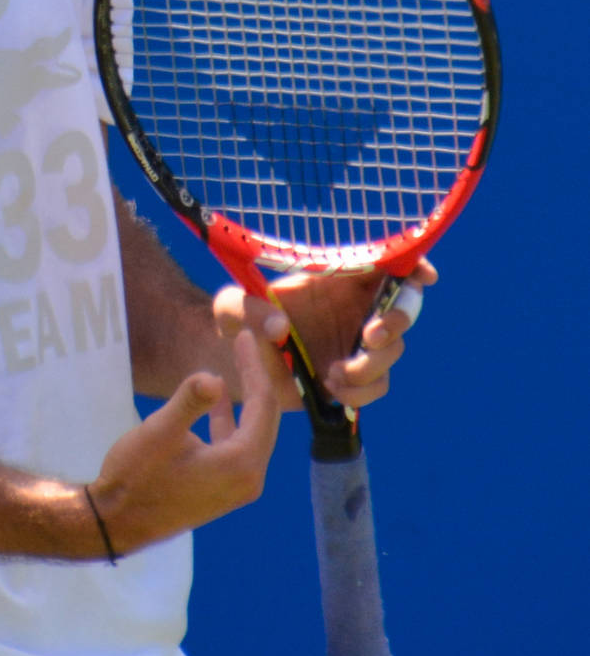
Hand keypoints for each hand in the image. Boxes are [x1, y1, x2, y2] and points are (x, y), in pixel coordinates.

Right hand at [89, 328, 285, 553]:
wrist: (117, 522)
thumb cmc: (135, 477)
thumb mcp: (160, 432)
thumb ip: (189, 401)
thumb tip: (214, 378)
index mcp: (241, 463)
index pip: (261, 404)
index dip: (254, 367)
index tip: (244, 337)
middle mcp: (249, 478)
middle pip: (265, 419)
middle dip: (256, 380)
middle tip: (244, 346)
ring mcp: (238, 488)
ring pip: (253, 433)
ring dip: (244, 400)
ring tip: (235, 367)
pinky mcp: (223, 491)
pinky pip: (239, 447)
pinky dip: (232, 422)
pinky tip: (218, 404)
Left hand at [213, 259, 437, 410]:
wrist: (238, 362)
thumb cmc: (238, 320)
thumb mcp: (230, 308)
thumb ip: (248, 309)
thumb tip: (278, 327)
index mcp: (336, 279)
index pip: (384, 264)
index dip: (411, 266)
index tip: (425, 277)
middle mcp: (354, 308)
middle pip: (403, 307)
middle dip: (397, 321)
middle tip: (369, 336)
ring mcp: (357, 344)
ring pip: (392, 351)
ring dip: (370, 365)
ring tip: (333, 373)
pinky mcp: (353, 376)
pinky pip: (377, 385)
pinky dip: (362, 391)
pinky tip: (332, 388)